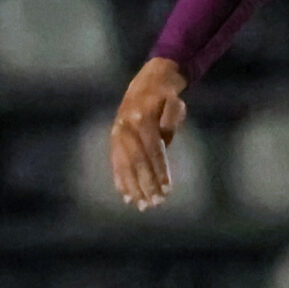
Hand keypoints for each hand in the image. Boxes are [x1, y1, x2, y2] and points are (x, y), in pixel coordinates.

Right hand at [110, 57, 189, 208]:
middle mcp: (126, 128)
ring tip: (141, 205)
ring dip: (133, 187)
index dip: (159, 171)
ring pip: (124, 165)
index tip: (166, 189)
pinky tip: (125, 195)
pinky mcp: (114, 139)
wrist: (147, 82)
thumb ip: (171, 119)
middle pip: (137, 162)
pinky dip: (120, 180)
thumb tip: (163, 140)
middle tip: (155, 202)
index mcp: (142, 119)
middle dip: (146, 184)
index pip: (152, 150)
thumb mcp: (174, 102)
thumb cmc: (166, 97)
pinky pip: (116, 163)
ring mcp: (117, 134)